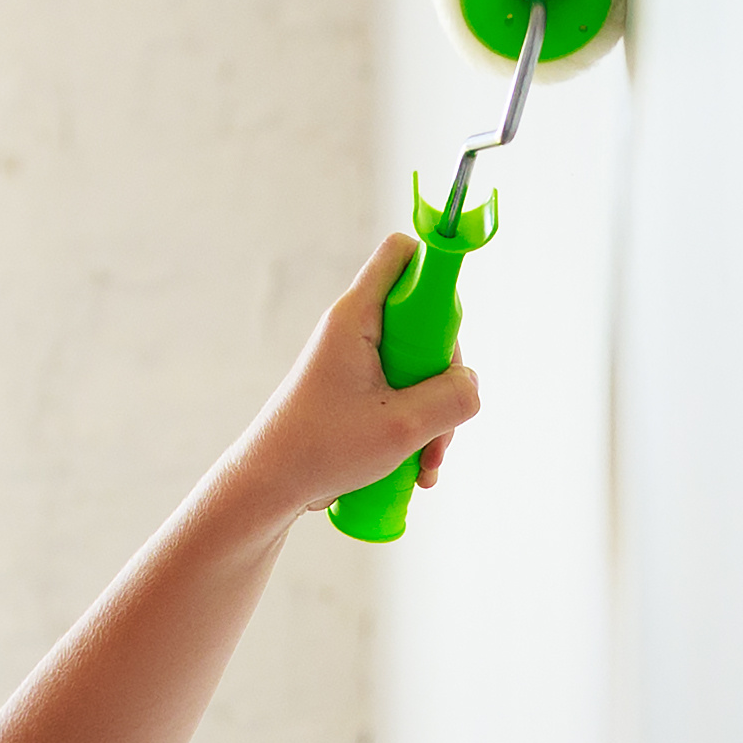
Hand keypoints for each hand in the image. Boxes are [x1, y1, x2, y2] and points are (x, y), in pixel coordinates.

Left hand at [223, 235, 489, 516]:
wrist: (270, 487)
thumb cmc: (321, 450)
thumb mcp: (403, 427)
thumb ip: (453, 399)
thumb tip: (472, 385)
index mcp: (357, 316)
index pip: (403, 254)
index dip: (436, 270)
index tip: (453, 318)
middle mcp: (356, 329)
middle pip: (426, 322)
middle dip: (446, 376)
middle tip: (441, 420)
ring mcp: (357, 361)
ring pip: (420, 368)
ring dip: (435, 415)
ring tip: (426, 462)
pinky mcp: (358, 391)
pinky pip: (405, 395)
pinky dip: (417, 428)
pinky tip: (417, 469)